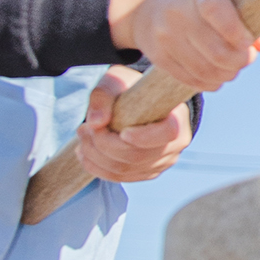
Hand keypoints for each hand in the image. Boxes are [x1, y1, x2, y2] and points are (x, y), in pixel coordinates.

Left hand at [75, 66, 194, 183]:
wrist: (137, 103)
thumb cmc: (129, 88)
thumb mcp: (115, 81)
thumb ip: (102, 97)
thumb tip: (95, 122)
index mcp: (177, 117)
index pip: (169, 133)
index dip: (144, 137)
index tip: (122, 132)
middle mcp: (175, 144)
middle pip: (139, 155)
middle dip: (105, 145)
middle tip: (83, 128)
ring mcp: (162, 162)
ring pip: (125, 169)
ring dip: (96, 156)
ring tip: (82, 136)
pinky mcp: (147, 172)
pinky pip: (121, 177)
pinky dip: (98, 168)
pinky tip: (84, 153)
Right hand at [108, 0, 259, 92]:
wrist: (144, 2)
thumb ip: (248, 16)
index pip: (217, 10)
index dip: (236, 32)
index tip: (248, 42)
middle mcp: (178, 12)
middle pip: (217, 52)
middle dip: (241, 61)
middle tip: (247, 57)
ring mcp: (165, 36)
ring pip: (207, 71)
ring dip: (228, 74)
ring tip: (233, 66)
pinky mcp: (159, 57)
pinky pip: (192, 80)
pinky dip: (211, 83)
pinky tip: (217, 75)